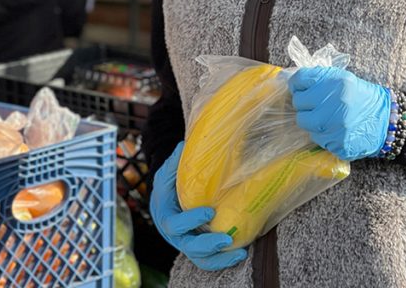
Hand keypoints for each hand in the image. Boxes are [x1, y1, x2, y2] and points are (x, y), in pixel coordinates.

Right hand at [150, 142, 246, 270]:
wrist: (165, 202)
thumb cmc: (167, 187)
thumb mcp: (166, 174)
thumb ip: (174, 163)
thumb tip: (183, 146)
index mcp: (165, 217)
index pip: (174, 224)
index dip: (190, 221)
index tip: (209, 212)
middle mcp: (175, 236)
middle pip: (189, 247)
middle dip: (208, 245)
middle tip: (227, 238)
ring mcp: (186, 244)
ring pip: (200, 259)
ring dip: (220, 259)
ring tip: (240, 252)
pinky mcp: (198, 249)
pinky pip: (209, 261)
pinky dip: (223, 260)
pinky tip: (239, 253)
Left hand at [288, 67, 390, 160]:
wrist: (385, 120)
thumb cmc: (359, 96)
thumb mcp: (341, 77)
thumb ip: (316, 76)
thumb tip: (289, 80)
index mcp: (336, 84)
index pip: (298, 81)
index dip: (298, 85)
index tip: (303, 88)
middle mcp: (335, 105)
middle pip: (298, 104)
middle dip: (305, 103)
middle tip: (317, 104)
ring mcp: (336, 128)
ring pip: (304, 123)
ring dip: (311, 120)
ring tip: (326, 117)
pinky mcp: (338, 144)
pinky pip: (316, 139)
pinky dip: (322, 134)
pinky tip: (334, 129)